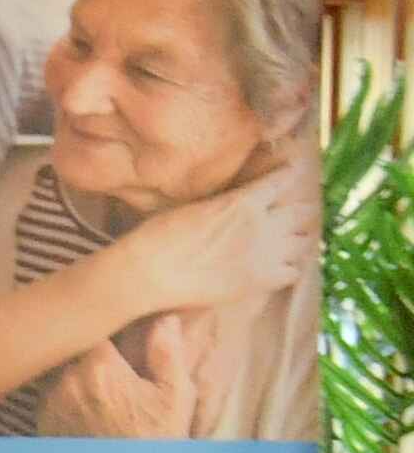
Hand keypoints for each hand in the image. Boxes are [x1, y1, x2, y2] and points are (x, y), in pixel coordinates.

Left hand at [55, 313, 199, 438]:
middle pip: (70, 345)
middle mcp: (66, 381)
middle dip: (87, 345)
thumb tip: (164, 317)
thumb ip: (167, 352)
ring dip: (72, 367)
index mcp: (99, 368)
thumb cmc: (155, 438)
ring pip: (56, 366)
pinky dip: (62, 389)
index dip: (104, 323)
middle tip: (111, 357)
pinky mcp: (40, 418)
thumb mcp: (174, 395)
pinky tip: (84, 400)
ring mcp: (48, 400)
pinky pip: (47, 390)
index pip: (91, 325)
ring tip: (99, 381)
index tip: (116, 328)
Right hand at [101, 171, 311, 321]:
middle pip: (301, 212)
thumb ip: (224, 203)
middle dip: (298, 210)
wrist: (150, 273)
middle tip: (295, 212)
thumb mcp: (194, 206)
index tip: (292, 171)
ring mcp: (265, 255)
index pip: (280, 180)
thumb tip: (234, 202)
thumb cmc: (160, 235)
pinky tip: (278, 266)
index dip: (288, 175)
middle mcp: (263, 226)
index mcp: (243, 202)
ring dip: (297, 238)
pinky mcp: (260, 281)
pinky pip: (293, 272)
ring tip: (290, 240)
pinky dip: (289, 267)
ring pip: (303, 241)